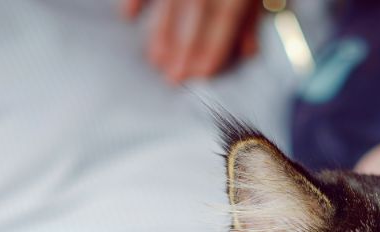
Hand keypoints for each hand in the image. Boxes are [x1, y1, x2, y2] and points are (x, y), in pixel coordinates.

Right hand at [122, 0, 260, 82]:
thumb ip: (251, 13)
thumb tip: (247, 49)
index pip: (226, 15)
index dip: (214, 45)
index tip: (201, 72)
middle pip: (196, 10)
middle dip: (185, 45)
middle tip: (174, 76)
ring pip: (171, 0)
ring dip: (162, 30)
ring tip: (156, 59)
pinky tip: (128, 16)